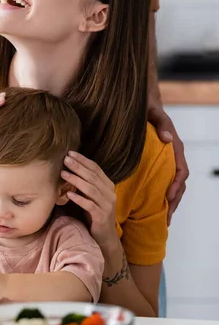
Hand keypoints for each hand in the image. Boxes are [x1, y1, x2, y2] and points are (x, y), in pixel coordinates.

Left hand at [61, 151, 118, 248]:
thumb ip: (85, 184)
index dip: (83, 160)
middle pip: (92, 176)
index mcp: (107, 186)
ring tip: (63, 173)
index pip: (96, 169)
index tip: (70, 153)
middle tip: (65, 159)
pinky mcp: (102, 216)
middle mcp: (109, 193)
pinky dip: (79, 199)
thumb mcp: (91, 196)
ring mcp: (107, 205)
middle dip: (78, 167)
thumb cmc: (94, 214)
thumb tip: (68, 169)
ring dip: (76, 180)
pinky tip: (69, 194)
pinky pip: (89, 205)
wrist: (104, 237)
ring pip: (91, 189)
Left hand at [148, 106, 188, 224]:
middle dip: (174, 202)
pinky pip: (161, 183)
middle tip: (166, 218)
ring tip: (163, 219)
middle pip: (178, 184)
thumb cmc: (147, 108)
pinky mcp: (156, 165)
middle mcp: (172, 157)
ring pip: (172, 186)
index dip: (176, 185)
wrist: (142, 105)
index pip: (181, 171)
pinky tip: (153, 207)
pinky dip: (160, 196)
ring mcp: (165, 163)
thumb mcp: (154, 113)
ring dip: (169, 203)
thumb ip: (162, 124)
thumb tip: (169, 139)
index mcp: (175, 149)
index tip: (168, 197)